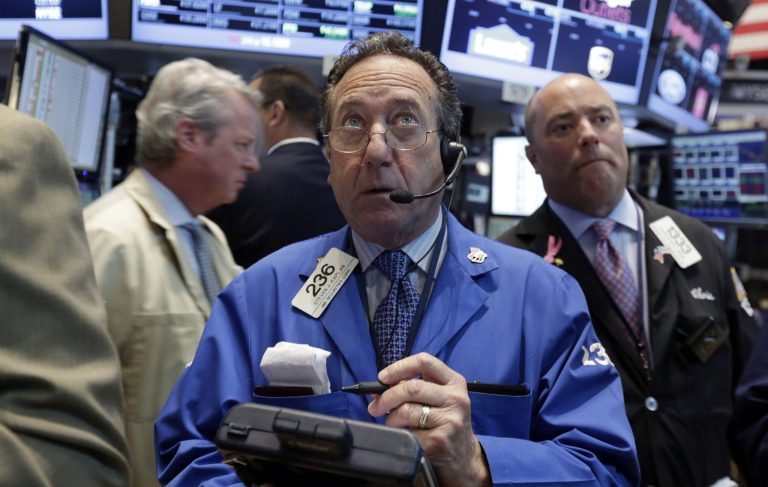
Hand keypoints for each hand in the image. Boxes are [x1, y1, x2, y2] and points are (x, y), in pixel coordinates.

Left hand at [367, 352, 490, 486]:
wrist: (463, 457)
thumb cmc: (445, 422)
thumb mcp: (437, 399)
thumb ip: (413, 389)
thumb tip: (377, 390)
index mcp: (454, 382)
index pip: (424, 362)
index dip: (399, 367)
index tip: (382, 377)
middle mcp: (455, 399)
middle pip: (412, 388)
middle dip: (387, 397)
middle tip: (375, 407)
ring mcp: (449, 420)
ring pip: (406, 411)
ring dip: (391, 418)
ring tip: (392, 423)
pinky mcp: (439, 440)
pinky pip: (407, 432)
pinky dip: (399, 434)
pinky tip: (405, 436)